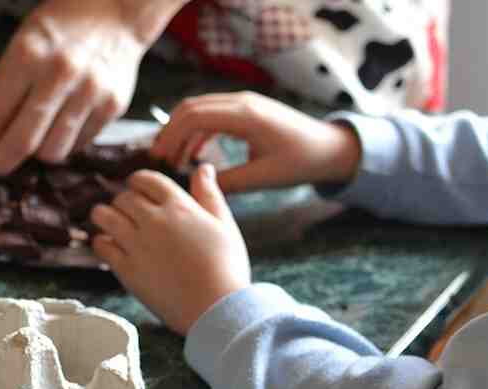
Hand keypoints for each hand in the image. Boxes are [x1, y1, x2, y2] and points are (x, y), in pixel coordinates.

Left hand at [0, 0, 163, 192]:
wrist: (114, 13)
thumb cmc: (56, 33)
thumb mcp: (19, 48)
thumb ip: (0, 95)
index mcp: (26, 56)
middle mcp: (59, 74)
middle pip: (22, 144)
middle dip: (1, 162)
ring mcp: (90, 91)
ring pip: (52, 152)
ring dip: (38, 151)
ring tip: (38, 130)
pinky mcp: (113, 106)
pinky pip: (78, 146)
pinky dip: (65, 142)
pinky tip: (64, 120)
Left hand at [91, 165, 248, 334]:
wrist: (216, 308)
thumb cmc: (226, 268)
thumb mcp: (224, 225)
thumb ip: (209, 194)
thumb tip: (203, 168)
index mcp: (180, 207)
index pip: (147, 179)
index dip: (138, 182)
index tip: (138, 190)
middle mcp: (155, 221)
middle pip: (123, 197)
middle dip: (124, 202)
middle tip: (127, 213)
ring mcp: (137, 244)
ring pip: (104, 216)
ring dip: (104, 217)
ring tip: (110, 225)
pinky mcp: (126, 269)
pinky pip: (100, 246)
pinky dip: (101, 242)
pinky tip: (110, 247)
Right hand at [149, 92, 362, 192]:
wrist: (329, 147)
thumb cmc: (300, 162)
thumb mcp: (262, 177)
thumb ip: (227, 182)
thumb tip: (195, 186)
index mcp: (246, 116)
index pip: (195, 116)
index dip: (171, 136)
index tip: (158, 159)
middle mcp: (242, 102)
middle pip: (191, 107)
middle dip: (169, 131)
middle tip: (158, 159)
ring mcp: (244, 103)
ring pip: (199, 109)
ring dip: (181, 131)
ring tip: (172, 159)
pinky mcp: (246, 109)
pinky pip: (212, 114)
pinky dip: (197, 131)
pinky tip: (193, 154)